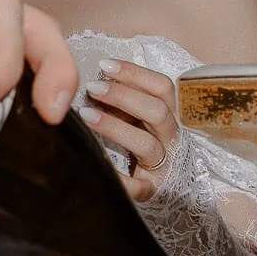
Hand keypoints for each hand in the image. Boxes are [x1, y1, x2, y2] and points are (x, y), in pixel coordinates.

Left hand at [82, 60, 179, 203]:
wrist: (163, 187)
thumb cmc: (138, 140)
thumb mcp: (136, 115)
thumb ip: (122, 98)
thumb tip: (87, 74)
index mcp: (168, 115)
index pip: (162, 87)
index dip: (135, 73)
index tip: (104, 65)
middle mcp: (170, 138)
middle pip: (157, 111)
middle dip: (123, 96)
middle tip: (92, 87)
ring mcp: (163, 165)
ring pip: (147, 144)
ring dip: (115, 127)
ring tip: (86, 115)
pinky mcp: (151, 190)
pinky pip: (137, 187)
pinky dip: (120, 179)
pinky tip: (98, 166)